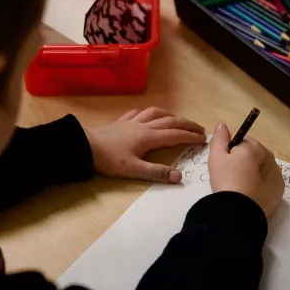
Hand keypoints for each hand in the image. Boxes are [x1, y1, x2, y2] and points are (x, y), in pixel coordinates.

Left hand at [85, 108, 205, 183]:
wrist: (85, 146)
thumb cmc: (109, 159)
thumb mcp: (133, 170)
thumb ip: (156, 173)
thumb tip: (179, 177)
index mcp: (149, 137)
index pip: (175, 135)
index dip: (191, 137)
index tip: (203, 139)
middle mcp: (143, 126)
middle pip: (170, 121)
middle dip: (186, 124)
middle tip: (199, 129)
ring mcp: (131, 122)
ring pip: (155, 113)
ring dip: (170, 114)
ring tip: (178, 119)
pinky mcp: (120, 122)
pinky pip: (139, 112)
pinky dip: (149, 112)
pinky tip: (148, 114)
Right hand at [208, 123, 284, 216]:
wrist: (238, 212)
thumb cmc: (226, 180)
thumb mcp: (217, 157)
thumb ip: (220, 139)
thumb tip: (222, 125)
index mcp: (257, 149)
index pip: (243, 141)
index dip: (231, 148)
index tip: (222, 160)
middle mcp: (271, 160)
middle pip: (255, 155)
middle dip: (243, 161)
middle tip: (228, 174)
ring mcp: (277, 178)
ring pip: (262, 169)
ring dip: (252, 173)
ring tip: (237, 186)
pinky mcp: (278, 194)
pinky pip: (266, 184)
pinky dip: (258, 186)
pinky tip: (247, 193)